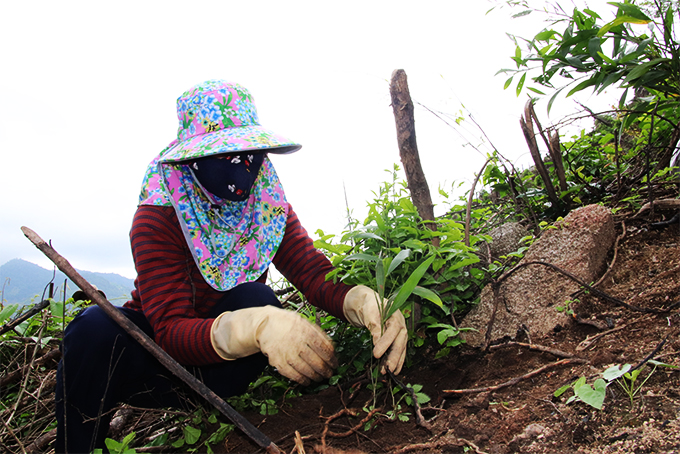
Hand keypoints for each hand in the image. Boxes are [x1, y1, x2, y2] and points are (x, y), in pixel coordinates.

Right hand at [210, 306, 336, 384]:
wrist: (266, 325)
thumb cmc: (289, 324)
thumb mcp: (305, 323)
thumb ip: (319, 334)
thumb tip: (333, 348)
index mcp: (307, 332)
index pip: (326, 350)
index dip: (333, 360)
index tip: (335, 364)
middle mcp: (298, 344)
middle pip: (318, 363)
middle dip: (326, 371)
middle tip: (329, 374)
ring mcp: (288, 354)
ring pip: (308, 371)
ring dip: (316, 377)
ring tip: (320, 378)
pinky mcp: (278, 363)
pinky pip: (294, 376)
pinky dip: (303, 381)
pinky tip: (307, 381)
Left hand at [343, 285, 407, 373]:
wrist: (370, 304)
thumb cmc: (370, 307)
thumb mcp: (370, 313)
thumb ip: (375, 326)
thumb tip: (377, 343)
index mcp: (395, 315)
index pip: (393, 329)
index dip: (386, 343)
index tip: (376, 354)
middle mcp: (401, 324)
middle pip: (400, 341)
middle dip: (394, 356)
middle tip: (387, 368)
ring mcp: (401, 332)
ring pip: (401, 348)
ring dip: (396, 361)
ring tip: (390, 372)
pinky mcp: (398, 339)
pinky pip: (399, 351)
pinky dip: (397, 361)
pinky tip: (394, 370)